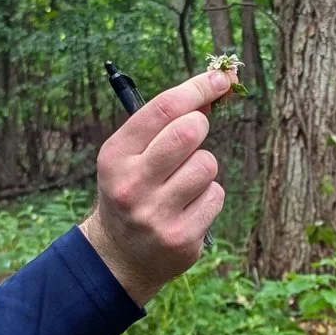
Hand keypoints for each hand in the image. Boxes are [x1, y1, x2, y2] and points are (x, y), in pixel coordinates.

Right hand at [79, 67, 231, 303]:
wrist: (118, 256)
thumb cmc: (133, 190)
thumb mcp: (132, 155)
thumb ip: (165, 123)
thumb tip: (215, 85)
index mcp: (115, 156)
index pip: (163, 108)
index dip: (197, 88)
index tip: (220, 78)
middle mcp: (131, 184)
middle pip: (188, 132)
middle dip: (200, 126)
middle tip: (194, 136)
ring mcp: (155, 214)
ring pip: (207, 165)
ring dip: (203, 167)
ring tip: (183, 183)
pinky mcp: (180, 237)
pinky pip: (215, 196)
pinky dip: (208, 196)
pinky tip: (187, 208)